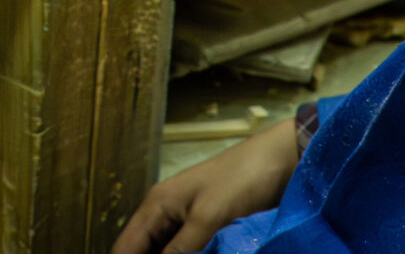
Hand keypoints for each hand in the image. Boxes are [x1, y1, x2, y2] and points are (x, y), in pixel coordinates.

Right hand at [111, 119, 301, 253]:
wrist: (280, 160)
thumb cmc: (242, 180)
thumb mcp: (207, 218)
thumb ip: (180, 250)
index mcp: (155, 206)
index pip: (123, 249)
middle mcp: (164, 214)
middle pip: (141, 251)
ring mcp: (185, 221)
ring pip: (164, 252)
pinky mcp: (206, 228)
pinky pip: (186, 251)